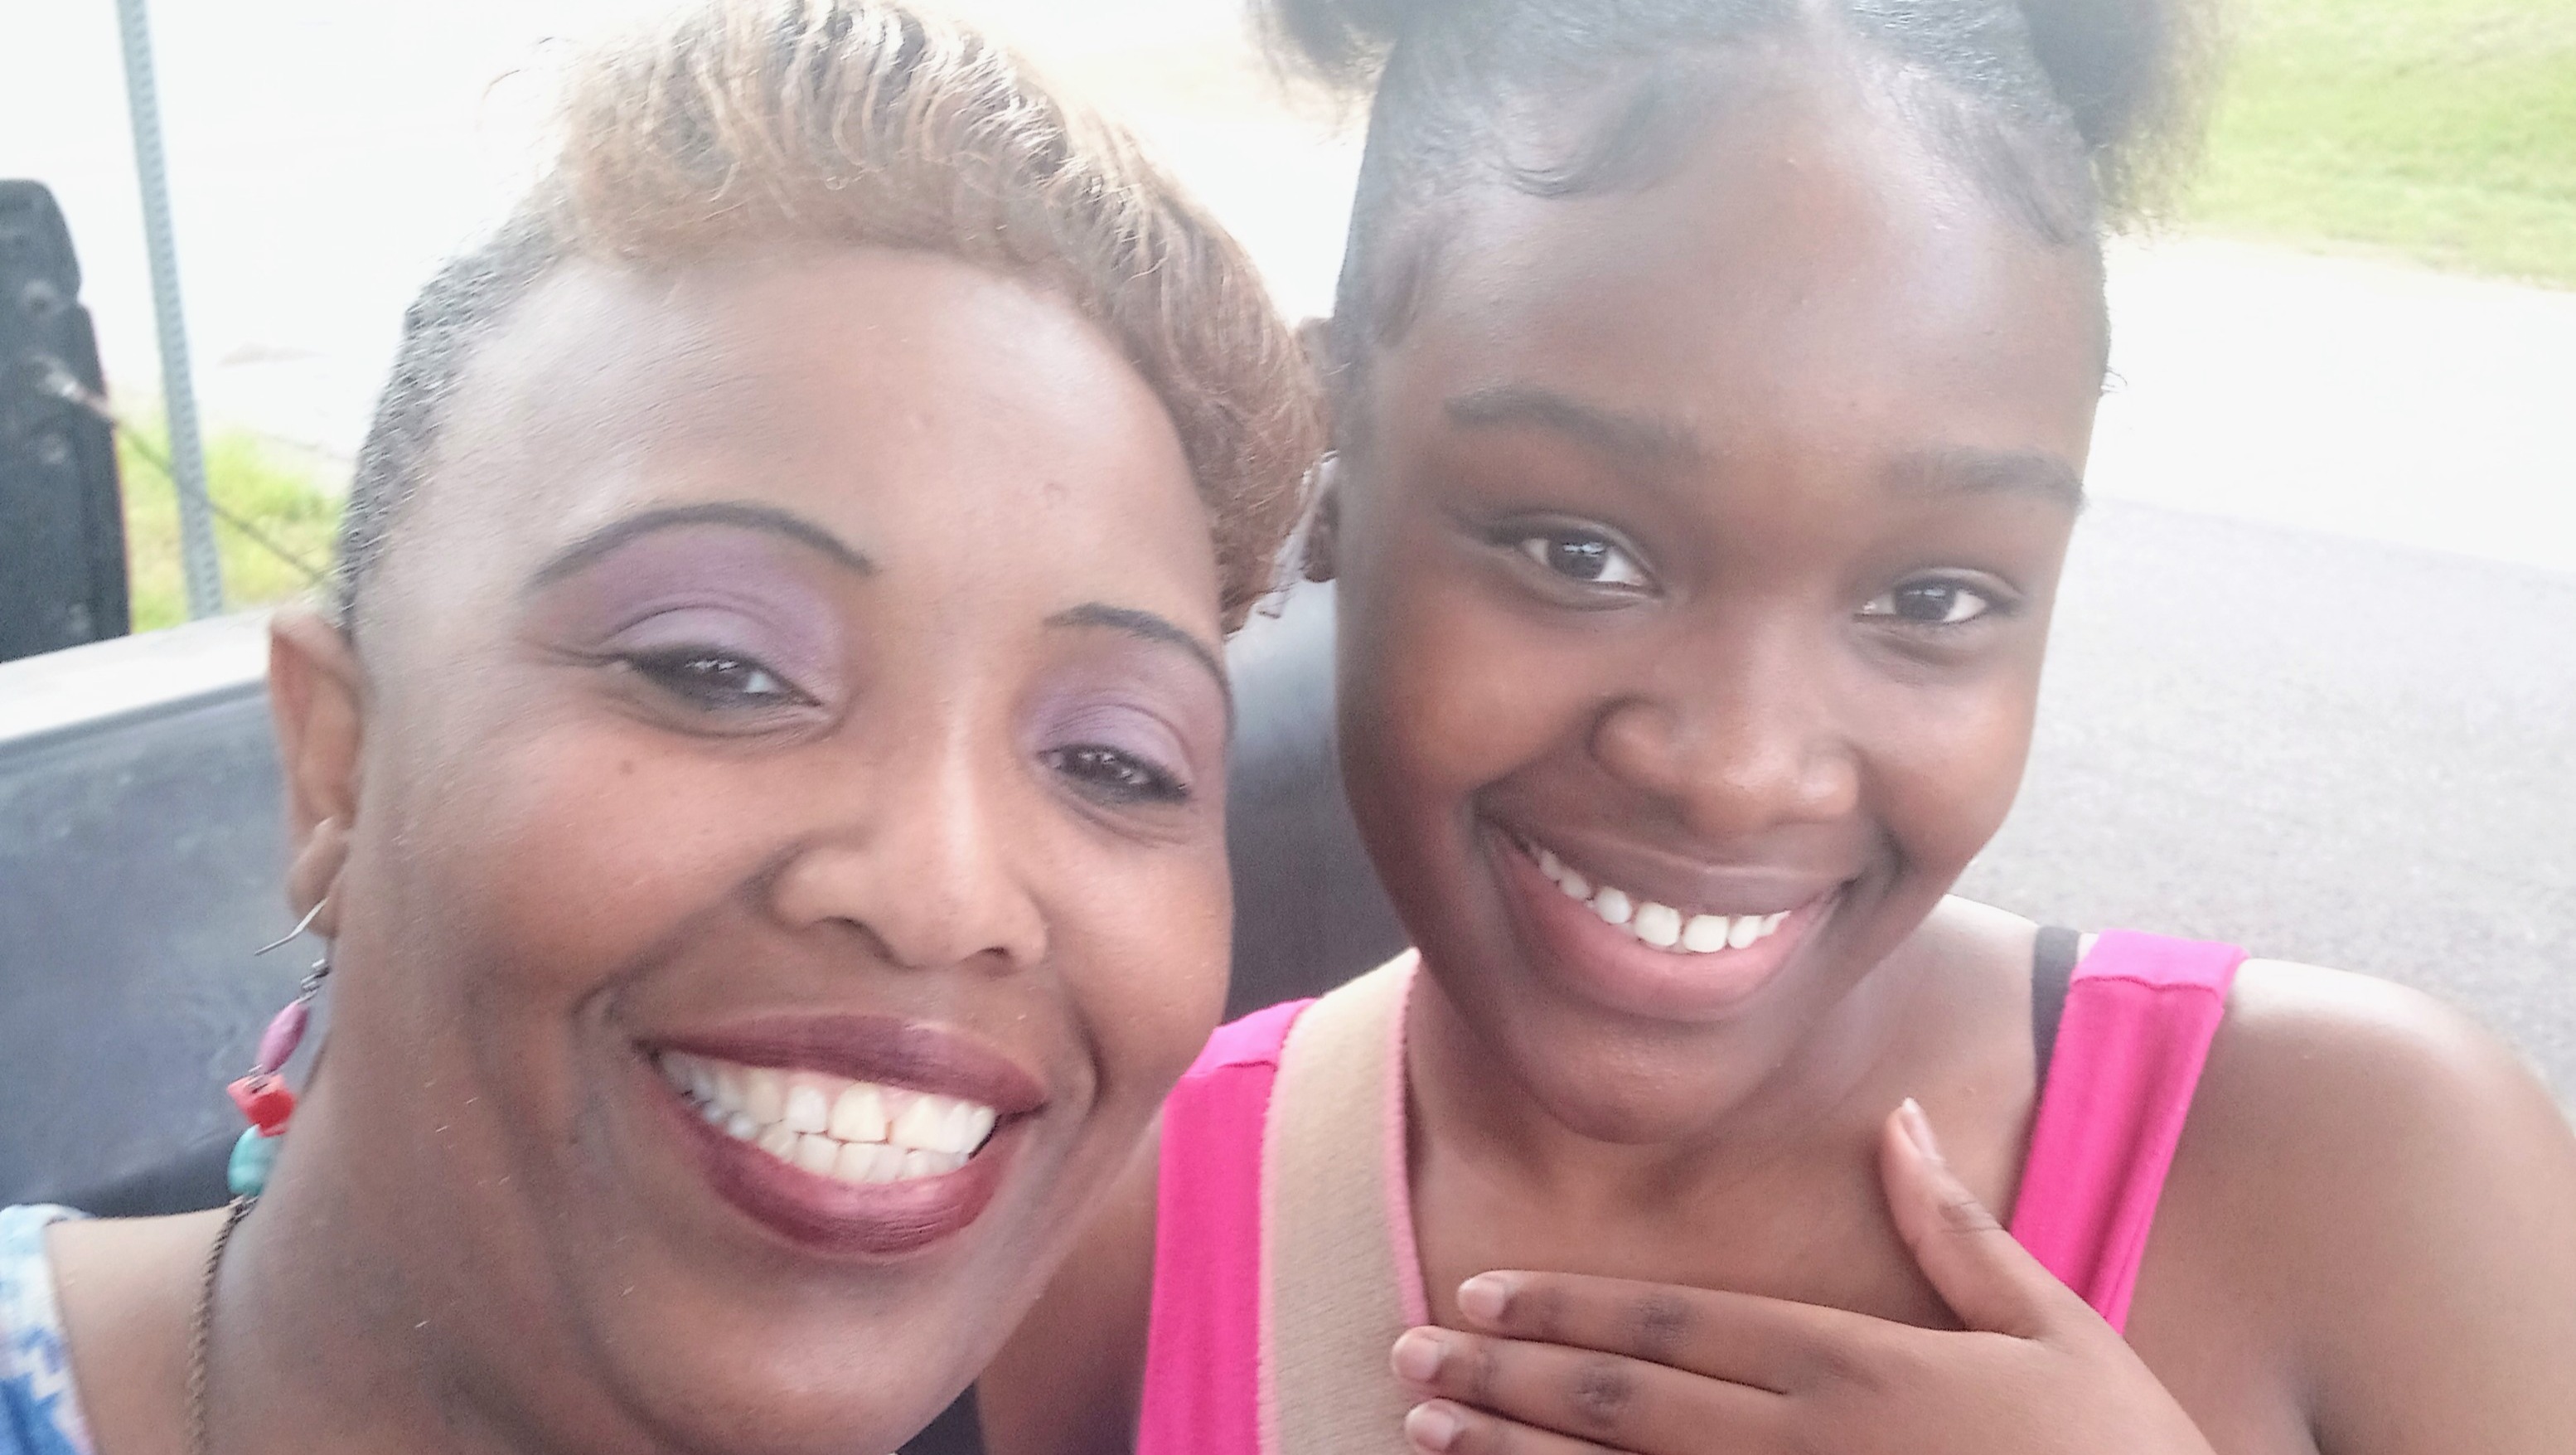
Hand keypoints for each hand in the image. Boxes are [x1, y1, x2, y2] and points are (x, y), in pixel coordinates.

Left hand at [1388, 1101, 2217, 1454]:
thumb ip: (1956, 1231)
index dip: (1564, 1304)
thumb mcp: (2055, 1327)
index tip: (1477, 1290)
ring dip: (1511, 1454)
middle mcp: (1803, 1444)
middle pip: (1617, 1399)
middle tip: (1404, 1352)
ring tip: (1423, 1424)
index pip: (1672, 1320)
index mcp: (1854, 1364)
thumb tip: (1900, 1120)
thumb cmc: (2123, 1453)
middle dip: (1501, 1372)